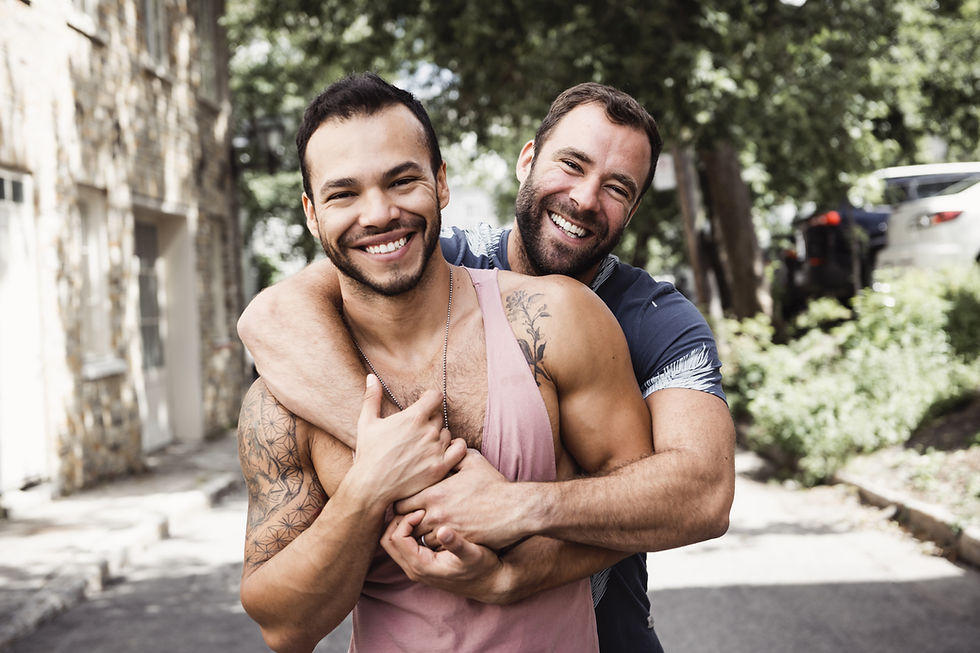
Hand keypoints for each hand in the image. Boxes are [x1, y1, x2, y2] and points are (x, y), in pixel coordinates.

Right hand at [348, 375, 465, 503]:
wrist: (371, 486)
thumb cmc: (368, 454)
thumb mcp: (366, 423)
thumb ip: (371, 397)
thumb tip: (371, 376)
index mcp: (413, 416)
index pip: (435, 396)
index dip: (429, 399)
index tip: (423, 405)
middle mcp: (428, 431)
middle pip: (439, 416)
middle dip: (430, 421)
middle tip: (417, 432)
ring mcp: (436, 449)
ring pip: (448, 434)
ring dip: (439, 437)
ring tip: (424, 446)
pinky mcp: (441, 467)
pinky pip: (460, 450)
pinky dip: (456, 448)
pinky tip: (445, 451)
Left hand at [381, 510, 513, 603]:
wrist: (490, 583)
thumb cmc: (484, 567)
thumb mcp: (474, 554)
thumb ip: (457, 543)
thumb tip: (443, 531)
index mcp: (421, 566)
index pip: (397, 538)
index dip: (406, 520)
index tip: (423, 511)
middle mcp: (414, 569)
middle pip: (388, 541)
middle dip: (398, 521)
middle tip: (417, 509)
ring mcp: (416, 567)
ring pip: (394, 543)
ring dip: (402, 525)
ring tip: (421, 513)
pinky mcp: (421, 563)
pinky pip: (404, 545)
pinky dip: (408, 531)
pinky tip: (425, 520)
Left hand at [393, 449, 523, 549]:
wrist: (515, 510)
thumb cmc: (494, 485)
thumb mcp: (474, 462)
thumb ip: (453, 453)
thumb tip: (446, 443)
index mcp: (434, 493)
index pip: (400, 503)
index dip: (401, 503)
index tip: (409, 501)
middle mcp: (435, 513)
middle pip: (405, 523)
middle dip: (406, 521)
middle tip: (413, 517)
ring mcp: (446, 531)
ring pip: (419, 538)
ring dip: (420, 534)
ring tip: (427, 527)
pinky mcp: (457, 544)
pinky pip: (435, 548)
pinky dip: (435, 544)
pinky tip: (441, 536)